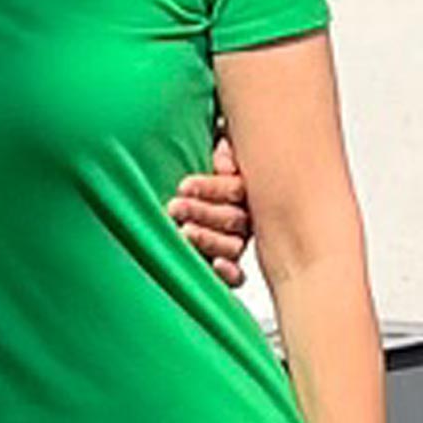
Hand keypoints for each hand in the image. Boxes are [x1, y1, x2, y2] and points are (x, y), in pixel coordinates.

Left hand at [166, 135, 251, 286]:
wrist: (189, 185)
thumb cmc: (199, 159)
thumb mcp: (212, 146)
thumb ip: (222, 148)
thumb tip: (222, 159)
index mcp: (245, 186)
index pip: (234, 188)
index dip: (210, 188)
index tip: (184, 186)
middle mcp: (246, 215)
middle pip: (233, 218)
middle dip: (202, 212)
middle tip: (175, 207)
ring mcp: (238, 240)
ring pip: (234, 245)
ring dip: (210, 239)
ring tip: (184, 233)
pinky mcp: (228, 263)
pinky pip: (238, 276)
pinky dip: (230, 274)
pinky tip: (216, 267)